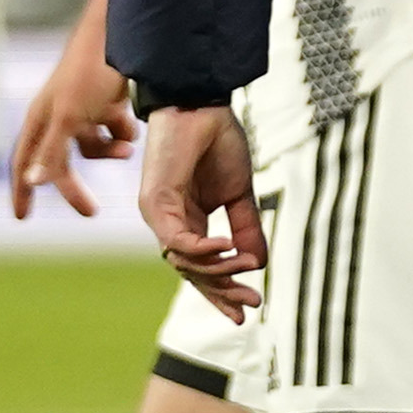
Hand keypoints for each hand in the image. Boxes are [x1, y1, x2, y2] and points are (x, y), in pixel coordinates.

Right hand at [10, 0, 131, 217]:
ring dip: (109, 151)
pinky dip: (122, 132)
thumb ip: (51, 151)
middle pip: (61, 161)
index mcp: (40, 119)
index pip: (23, 163)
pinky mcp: (106, 98)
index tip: (21, 217)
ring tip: (127, 150)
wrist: (123, 33)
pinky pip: (112, 128)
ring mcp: (82, 107)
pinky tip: (132, 125)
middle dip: (75, 185)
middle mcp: (57, 115)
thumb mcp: (70, 117)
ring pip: (92, 145)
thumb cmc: (89, 72)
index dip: (21, 190)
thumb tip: (31, 183)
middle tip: (91, 212)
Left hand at [138, 105, 266, 321]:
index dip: (225, 290)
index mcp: (189, 223)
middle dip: (222, 293)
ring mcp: (159, 217)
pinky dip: (203, 248)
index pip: (205, 267)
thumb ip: (246, 226)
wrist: (201, 103)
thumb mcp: (240, 191)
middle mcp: (170, 225)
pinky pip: (178, 240)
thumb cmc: (217, 141)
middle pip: (193, 273)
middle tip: (249, 307)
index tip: (250, 308)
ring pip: (185, 262)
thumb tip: (258, 263)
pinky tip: (227, 248)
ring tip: (245, 271)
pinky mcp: (154, 204)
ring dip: (217, 271)